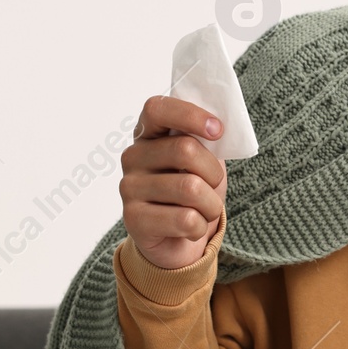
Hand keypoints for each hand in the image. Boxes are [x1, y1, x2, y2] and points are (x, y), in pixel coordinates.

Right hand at [119, 96, 227, 269]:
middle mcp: (132, 157)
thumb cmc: (193, 191)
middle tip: (213, 186)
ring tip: (204, 210)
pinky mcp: (134, 219)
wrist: (178, 240)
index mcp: (148, 134)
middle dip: (213, 173)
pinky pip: (185, 219)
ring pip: (190, 188)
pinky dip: (200, 226)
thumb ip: (205, 140)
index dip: (190, 115)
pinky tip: (190, 228)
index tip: (218, 131)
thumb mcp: (203, 161)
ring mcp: (129, 187)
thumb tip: (217, 128)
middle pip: (185, 149)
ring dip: (211, 205)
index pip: (157, 108)